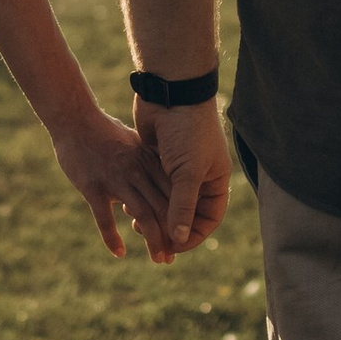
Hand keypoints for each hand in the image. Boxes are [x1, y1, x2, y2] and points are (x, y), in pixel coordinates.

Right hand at [47, 106, 175, 260]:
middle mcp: (138, 171)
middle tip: (172, 257)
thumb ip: (147, 164)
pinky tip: (119, 252)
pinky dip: (112, 238)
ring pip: (143, 215)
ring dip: (153, 240)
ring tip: (159, 259)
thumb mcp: (133, 144)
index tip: (183, 237)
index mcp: (149, 162)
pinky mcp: (93, 187)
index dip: (181, 218)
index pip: (173, 194)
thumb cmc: (104, 132)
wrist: (74, 120)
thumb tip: (157, 182)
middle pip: (162, 208)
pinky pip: (105, 218)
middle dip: (171, 235)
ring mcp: (116, 179)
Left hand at [133, 95, 232, 263]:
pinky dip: (141, 197)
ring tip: (134, 225)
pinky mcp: (157, 159)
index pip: (208, 219)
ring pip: (164, 202)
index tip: (172, 248)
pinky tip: (126, 206)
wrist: (170, 91)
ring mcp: (177, 167)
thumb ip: (183, 205)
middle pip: (185, 214)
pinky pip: (150, 187)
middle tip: (151, 243)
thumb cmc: (188, 130)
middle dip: (169, 230)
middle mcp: (198, 176)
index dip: (192, 236)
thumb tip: (179, 239)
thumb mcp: (188, 171)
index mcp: (214, 180)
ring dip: (152, 215)